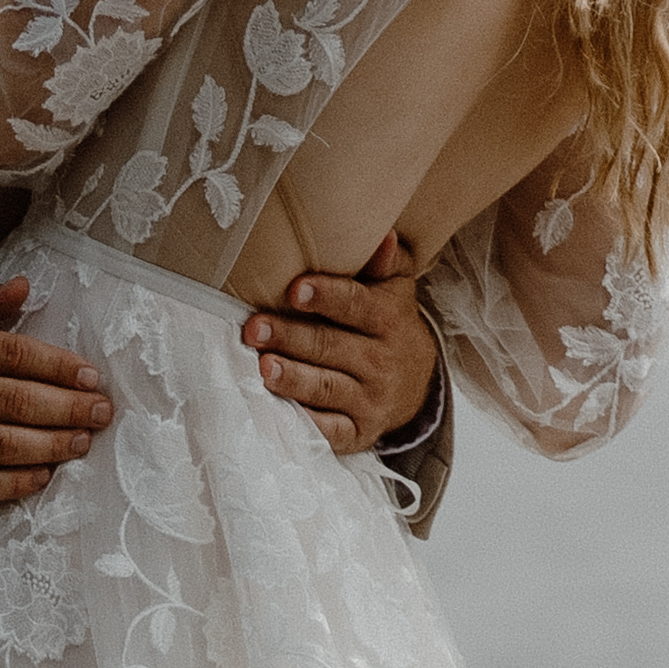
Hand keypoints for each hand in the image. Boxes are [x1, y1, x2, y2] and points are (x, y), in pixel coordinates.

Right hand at [0, 275, 114, 505]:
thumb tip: (26, 288)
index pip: (10, 354)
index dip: (57, 366)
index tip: (91, 377)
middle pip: (13, 402)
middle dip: (68, 409)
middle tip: (102, 413)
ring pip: (0, 446)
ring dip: (51, 446)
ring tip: (82, 442)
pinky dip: (14, 483)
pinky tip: (43, 475)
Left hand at [240, 234, 439, 457]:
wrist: (414, 384)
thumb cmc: (387, 325)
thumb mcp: (395, 290)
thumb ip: (388, 263)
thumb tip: (383, 235)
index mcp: (390, 320)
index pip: (358, 306)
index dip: (327, 296)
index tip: (294, 289)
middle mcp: (382, 362)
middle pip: (331, 347)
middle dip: (290, 337)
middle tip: (254, 328)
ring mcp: (370, 401)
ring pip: (325, 388)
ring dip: (292, 379)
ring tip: (262, 367)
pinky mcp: (357, 432)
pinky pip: (329, 430)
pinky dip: (304, 423)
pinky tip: (277, 411)